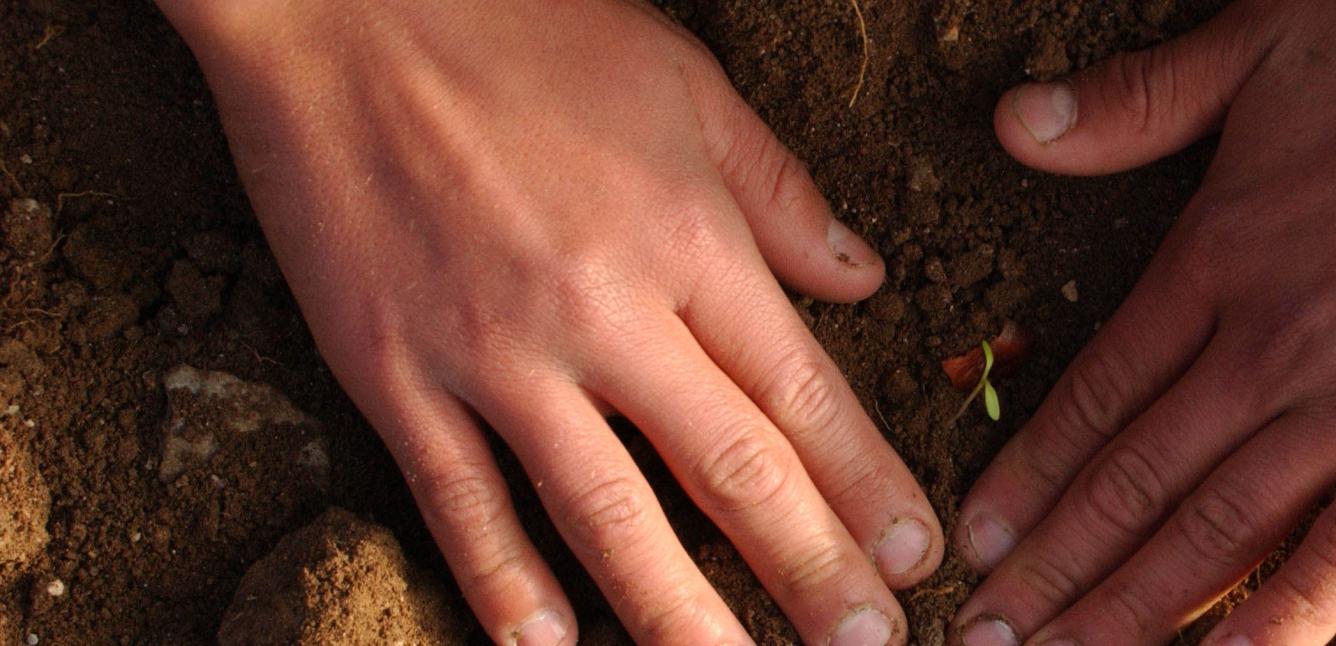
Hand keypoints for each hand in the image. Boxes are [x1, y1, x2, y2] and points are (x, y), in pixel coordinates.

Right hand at [158, 1, 939, 643]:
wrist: (333, 0)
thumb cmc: (521, 26)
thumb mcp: (684, 83)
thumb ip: (781, 195)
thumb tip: (863, 282)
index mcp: (687, 234)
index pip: (801, 389)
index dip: (867, 482)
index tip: (916, 554)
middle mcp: (603, 309)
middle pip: (728, 468)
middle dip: (809, 571)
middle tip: (869, 645)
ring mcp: (493, 351)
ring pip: (604, 513)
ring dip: (680, 613)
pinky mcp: (393, 372)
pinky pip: (459, 500)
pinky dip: (505, 583)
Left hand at [945, 0, 1335, 642]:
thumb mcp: (1262, 41)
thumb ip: (1135, 102)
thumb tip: (1014, 122)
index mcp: (1220, 254)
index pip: (1097, 391)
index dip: (1030, 473)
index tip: (980, 536)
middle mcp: (1272, 345)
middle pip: (1137, 480)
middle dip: (1056, 567)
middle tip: (987, 632)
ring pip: (1220, 529)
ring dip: (1133, 607)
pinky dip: (1288, 618)